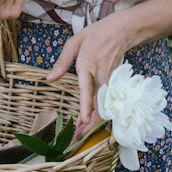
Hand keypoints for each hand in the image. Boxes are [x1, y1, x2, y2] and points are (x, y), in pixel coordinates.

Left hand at [47, 10, 133, 129]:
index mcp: (88, 65)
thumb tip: (49, 79)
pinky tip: (91, 124)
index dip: (85, 105)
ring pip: (104, 107)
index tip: (83, 120)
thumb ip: (62, 62)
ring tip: (80, 136)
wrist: (121, 31)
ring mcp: (110, 82)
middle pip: (98, 105)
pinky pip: (108, 103)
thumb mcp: (74, 43)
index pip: (87, 88)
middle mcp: (101, 76)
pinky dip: (101, 116)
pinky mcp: (115, 84)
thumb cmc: (95, 35)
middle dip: (87, 125)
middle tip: (75, 140)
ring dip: (93, 124)